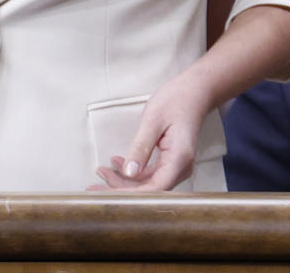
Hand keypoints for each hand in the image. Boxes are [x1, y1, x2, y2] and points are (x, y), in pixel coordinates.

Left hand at [87, 73, 213, 191]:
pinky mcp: (172, 163)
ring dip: (125, 180)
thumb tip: (128, 173)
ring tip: (102, 171)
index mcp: (179, 159)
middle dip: (121, 189)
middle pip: (149, 190)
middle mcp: (181, 168)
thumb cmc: (176, 101)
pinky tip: (117, 163)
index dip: (129, 196)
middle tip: (94, 185)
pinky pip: (152, 175)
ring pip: (149, 184)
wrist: (194, 93)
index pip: (153, 189)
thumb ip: (140, 148)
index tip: (106, 195)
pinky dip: (133, 172)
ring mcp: (178, 167)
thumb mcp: (152, 121)